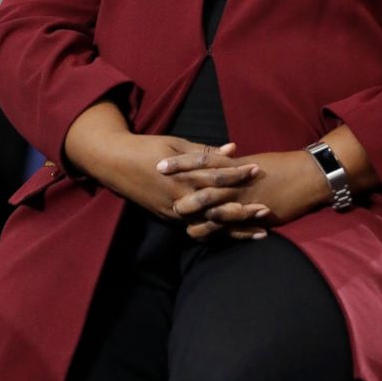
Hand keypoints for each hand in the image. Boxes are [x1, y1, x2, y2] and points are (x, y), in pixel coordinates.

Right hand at [64, 102, 271, 239]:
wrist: (114, 163)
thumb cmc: (146, 148)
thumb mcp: (175, 143)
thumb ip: (204, 151)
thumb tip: (233, 149)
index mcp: (180, 175)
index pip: (214, 175)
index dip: (237, 173)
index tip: (256, 169)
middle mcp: (178, 197)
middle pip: (216, 205)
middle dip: (242, 207)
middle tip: (267, 208)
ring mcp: (173, 211)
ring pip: (209, 223)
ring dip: (235, 227)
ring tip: (260, 230)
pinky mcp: (169, 219)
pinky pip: (197, 229)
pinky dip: (218, 233)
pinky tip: (235, 237)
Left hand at [162, 149, 330, 240]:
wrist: (309, 175)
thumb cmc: (281, 165)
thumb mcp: (252, 160)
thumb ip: (231, 163)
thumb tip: (213, 162)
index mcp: (235, 164)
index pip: (201, 161)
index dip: (180, 164)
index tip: (160, 164)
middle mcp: (236, 182)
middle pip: (202, 186)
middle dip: (180, 190)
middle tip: (158, 193)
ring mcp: (245, 199)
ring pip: (212, 208)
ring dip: (193, 214)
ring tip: (175, 217)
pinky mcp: (253, 213)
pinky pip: (230, 225)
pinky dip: (215, 231)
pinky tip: (199, 235)